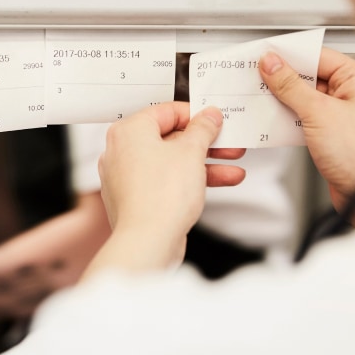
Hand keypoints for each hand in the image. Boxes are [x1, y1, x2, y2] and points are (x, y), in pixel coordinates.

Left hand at [92, 102, 244, 271]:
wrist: (147, 242)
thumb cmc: (160, 197)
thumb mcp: (191, 152)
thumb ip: (203, 129)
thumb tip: (208, 116)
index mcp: (129, 131)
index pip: (167, 112)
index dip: (196, 115)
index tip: (215, 121)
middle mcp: (122, 151)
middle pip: (170, 138)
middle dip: (206, 143)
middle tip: (228, 143)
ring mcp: (126, 176)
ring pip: (171, 161)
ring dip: (205, 163)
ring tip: (233, 165)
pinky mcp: (136, 198)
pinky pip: (165, 181)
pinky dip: (190, 179)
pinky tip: (220, 181)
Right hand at [260, 48, 354, 211]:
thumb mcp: (318, 113)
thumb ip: (291, 86)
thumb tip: (272, 64)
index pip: (317, 56)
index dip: (289, 56)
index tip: (264, 57)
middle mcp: (354, 92)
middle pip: (310, 76)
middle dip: (283, 79)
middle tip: (257, 79)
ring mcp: (344, 112)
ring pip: (306, 97)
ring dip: (284, 100)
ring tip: (262, 99)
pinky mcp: (334, 131)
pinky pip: (307, 116)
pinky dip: (290, 117)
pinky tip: (274, 119)